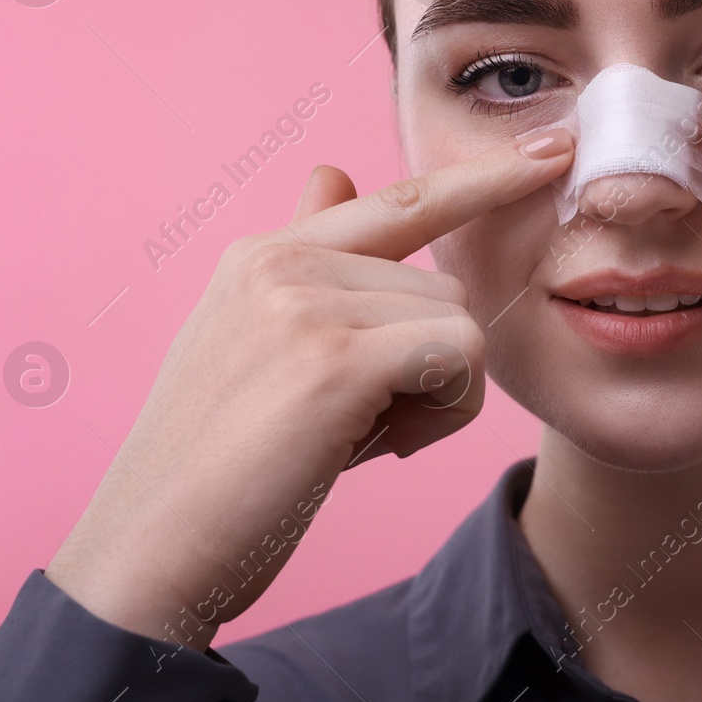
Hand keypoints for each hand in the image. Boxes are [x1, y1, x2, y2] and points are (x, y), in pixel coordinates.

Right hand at [44, 131, 573, 651]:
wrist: (147, 552)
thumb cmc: (217, 463)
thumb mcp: (254, 342)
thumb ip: (306, 260)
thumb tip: (331, 168)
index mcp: (265, 252)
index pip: (402, 199)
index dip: (484, 177)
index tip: (553, 149)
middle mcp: (283, 259)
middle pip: (443, 287)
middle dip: (428, 366)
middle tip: (358, 425)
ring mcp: (305, 301)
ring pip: (459, 323)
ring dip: (435, 398)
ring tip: (352, 439)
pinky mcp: (336, 357)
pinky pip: (462, 356)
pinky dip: (446, 412)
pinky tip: (381, 446)